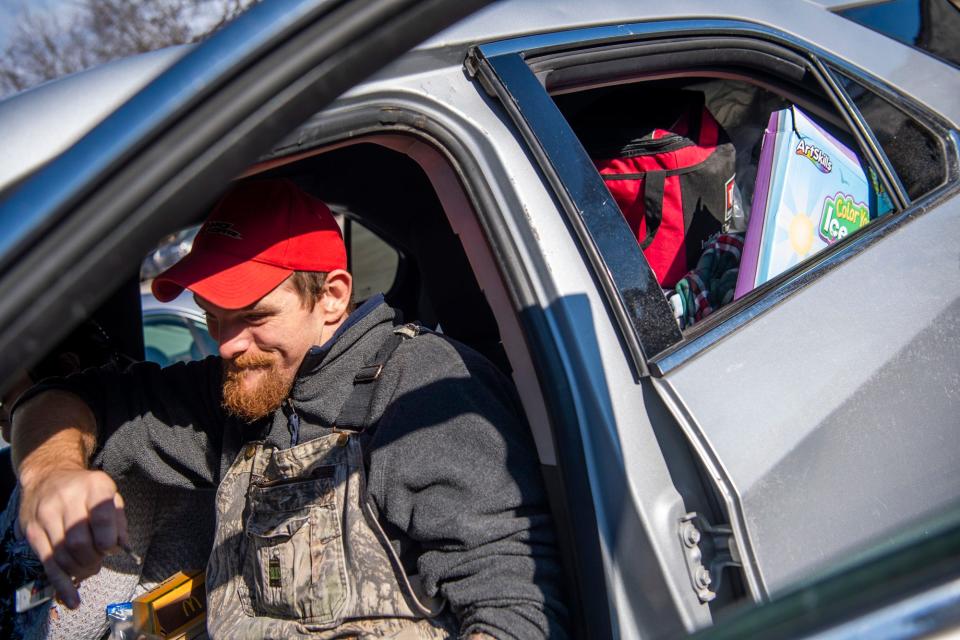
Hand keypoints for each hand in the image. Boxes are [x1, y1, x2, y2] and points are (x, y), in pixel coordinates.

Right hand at [18, 468, 127, 608]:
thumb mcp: (110, 494)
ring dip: (79, 571)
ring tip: (87, 569)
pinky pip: (47, 563)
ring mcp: (45, 515)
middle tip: (98, 560)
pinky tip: (72, 599)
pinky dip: (61, 584)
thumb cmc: (87, 490)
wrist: (48, 475)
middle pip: (79, 542)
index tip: (111, 548)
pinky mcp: (31, 531)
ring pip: (62, 556)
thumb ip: (119, 520)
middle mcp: (67, 499)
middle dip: (93, 559)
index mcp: (94, 486)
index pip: (101, 518)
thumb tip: (123, 547)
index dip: (108, 541)